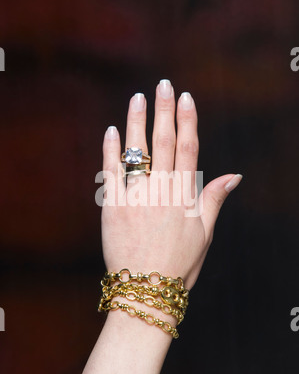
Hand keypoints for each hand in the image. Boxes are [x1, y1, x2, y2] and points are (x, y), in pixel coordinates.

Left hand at [101, 80, 241, 290]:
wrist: (145, 289)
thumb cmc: (179, 263)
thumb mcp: (204, 234)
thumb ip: (214, 199)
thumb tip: (234, 175)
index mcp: (184, 196)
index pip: (188, 149)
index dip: (187, 121)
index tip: (186, 99)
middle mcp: (160, 191)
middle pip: (163, 143)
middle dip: (164, 111)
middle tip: (164, 84)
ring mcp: (135, 197)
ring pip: (136, 152)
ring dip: (136, 121)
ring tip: (138, 97)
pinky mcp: (113, 206)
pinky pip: (111, 172)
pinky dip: (111, 150)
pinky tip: (112, 130)